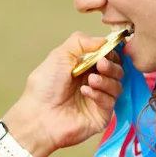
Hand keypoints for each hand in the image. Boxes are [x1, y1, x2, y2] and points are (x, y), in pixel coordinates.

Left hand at [4, 32, 122, 156]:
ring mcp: (98, 100)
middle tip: (101, 65)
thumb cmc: (44, 86)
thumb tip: (103, 40)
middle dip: (111, 66)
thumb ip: (80, 42)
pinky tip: (86, 92)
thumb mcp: (59, 55)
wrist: (38, 116)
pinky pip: (110, 102)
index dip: (110, 53)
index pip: (108, 58)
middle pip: (117, 71)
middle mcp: (93, 82)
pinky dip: (99, 95)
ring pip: (117, 85)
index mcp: (84, 68)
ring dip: (106, 80)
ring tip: (90, 80)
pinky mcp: (101, 115)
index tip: (106, 51)